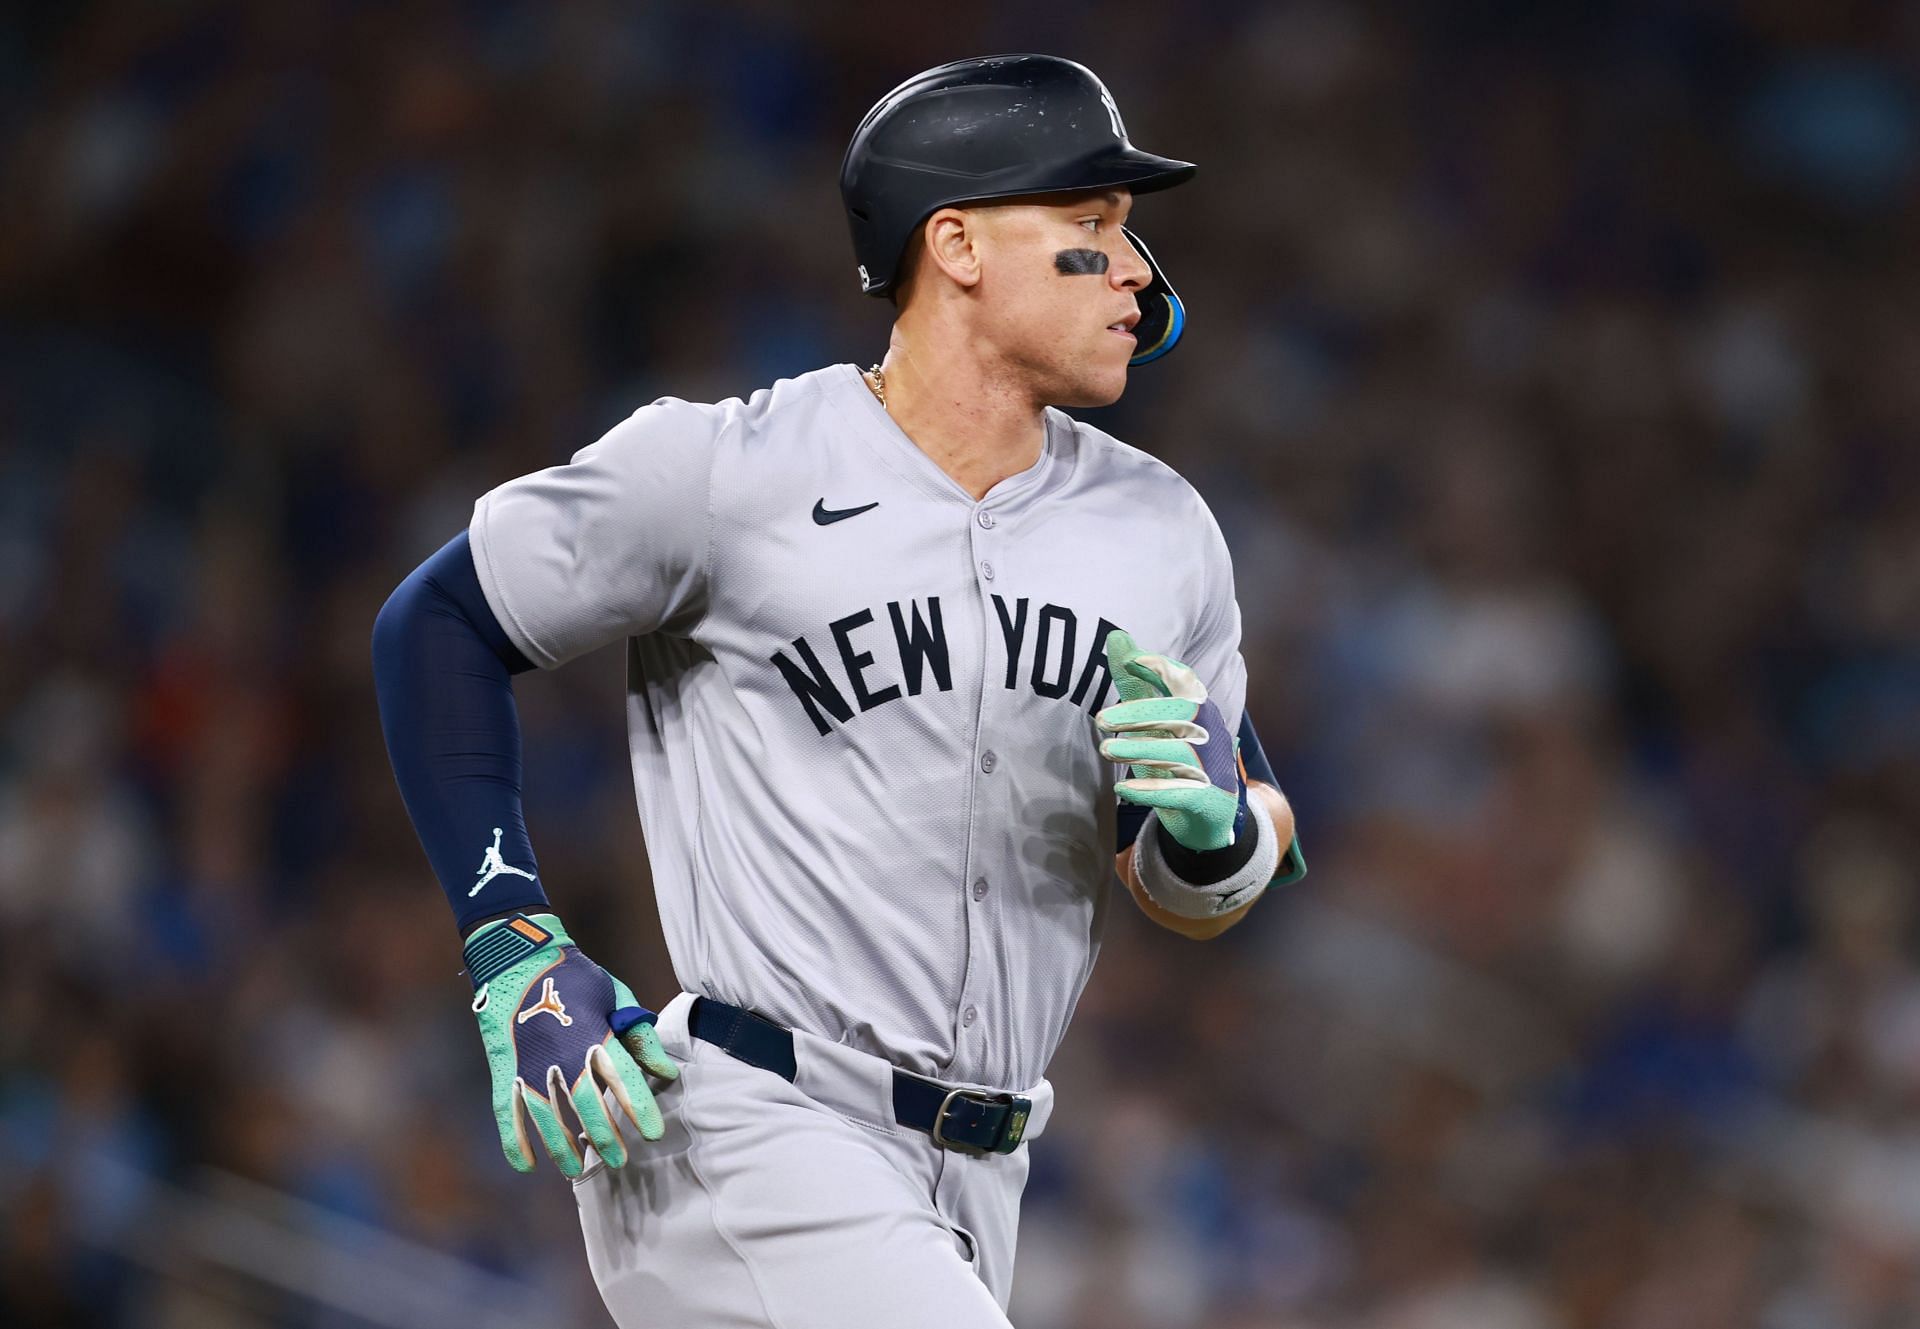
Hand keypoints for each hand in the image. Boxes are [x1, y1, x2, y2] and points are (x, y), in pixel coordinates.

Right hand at [464, 913, 678, 1177]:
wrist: (518, 956)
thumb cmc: (576, 976)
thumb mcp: (615, 995)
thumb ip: (639, 1035)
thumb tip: (665, 1073)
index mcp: (594, 1033)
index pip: (624, 1079)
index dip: (640, 1109)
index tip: (654, 1133)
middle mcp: (562, 1054)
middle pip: (587, 1105)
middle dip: (605, 1136)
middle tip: (619, 1159)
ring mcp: (529, 1064)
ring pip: (547, 1117)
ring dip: (563, 1147)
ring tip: (578, 1169)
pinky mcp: (503, 1069)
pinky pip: (507, 1112)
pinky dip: (515, 1141)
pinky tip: (528, 1166)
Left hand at [1095, 628, 1243, 851]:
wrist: (1212, 811)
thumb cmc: (1180, 754)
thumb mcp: (1158, 717)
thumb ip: (1136, 681)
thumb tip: (1114, 636)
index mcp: (1200, 709)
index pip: (1185, 681)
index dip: (1162, 668)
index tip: (1132, 660)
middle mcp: (1209, 733)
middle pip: (1179, 715)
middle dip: (1139, 714)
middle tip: (1099, 719)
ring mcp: (1211, 767)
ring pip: (1178, 752)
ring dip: (1140, 750)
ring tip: (1106, 750)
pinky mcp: (1206, 798)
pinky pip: (1179, 792)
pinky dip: (1150, 790)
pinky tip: (1121, 789)